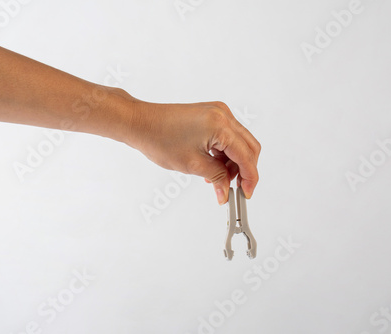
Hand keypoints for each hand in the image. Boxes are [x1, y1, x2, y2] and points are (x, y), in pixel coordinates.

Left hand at [124, 98, 260, 204]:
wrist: (140, 123)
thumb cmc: (159, 139)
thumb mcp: (192, 164)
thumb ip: (216, 178)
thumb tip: (226, 193)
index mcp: (221, 125)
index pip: (246, 155)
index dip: (250, 177)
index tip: (247, 193)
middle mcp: (223, 115)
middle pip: (249, 147)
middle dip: (245, 170)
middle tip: (237, 189)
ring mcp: (218, 112)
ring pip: (239, 142)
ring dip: (234, 162)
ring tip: (219, 179)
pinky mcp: (212, 114)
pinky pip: (228, 136)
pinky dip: (225, 152)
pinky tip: (214, 166)